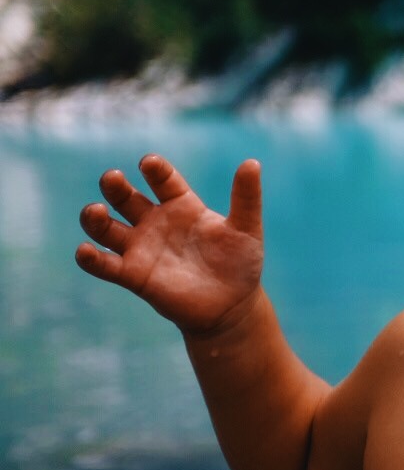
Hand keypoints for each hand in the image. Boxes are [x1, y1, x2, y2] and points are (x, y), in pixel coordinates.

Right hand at [74, 154, 264, 336]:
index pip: (162, 180)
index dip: (155, 170)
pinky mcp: (133, 275)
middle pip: (125, 197)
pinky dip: (90, 258)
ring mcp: (141, 248)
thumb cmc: (240, 263)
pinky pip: (105, 265)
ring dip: (94, 218)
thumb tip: (252, 163)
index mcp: (181, 205)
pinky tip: (85, 251)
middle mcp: (155, 222)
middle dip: (115, 186)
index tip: (150, 164)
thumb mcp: (246, 229)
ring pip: (106, 228)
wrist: (232, 306)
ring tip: (96, 211)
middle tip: (113, 178)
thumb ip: (246, 198)